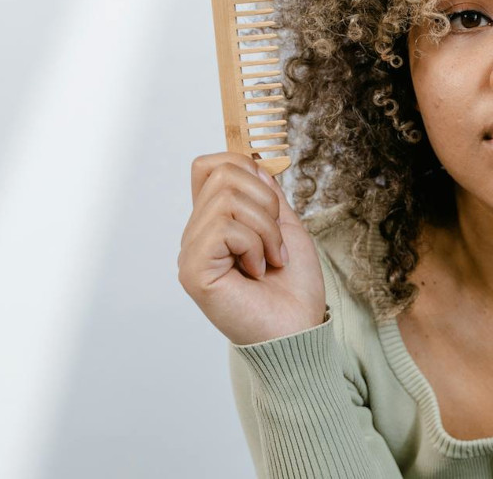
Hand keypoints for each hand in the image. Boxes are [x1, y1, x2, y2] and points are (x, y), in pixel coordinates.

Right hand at [178, 152, 325, 345]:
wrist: (299, 328)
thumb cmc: (294, 286)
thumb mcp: (286, 226)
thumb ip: (266, 195)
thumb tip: (251, 164)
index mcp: (216, 221)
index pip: (209, 166)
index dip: (242, 167)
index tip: (271, 200)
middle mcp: (198, 234)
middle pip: (223, 173)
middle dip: (265, 202)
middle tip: (275, 241)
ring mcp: (192, 252)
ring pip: (228, 198)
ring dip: (265, 229)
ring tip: (271, 259)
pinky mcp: (194, 270)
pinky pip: (225, 228)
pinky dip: (255, 245)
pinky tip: (257, 271)